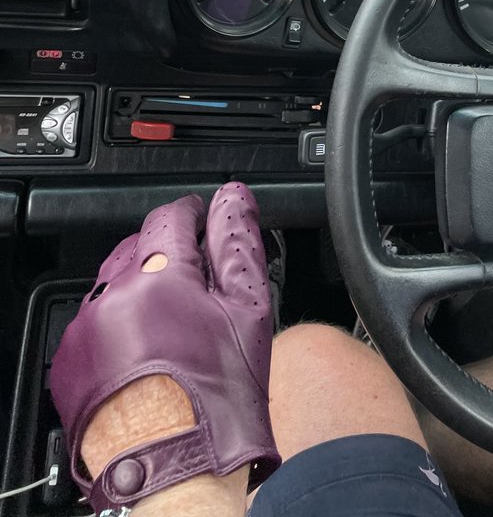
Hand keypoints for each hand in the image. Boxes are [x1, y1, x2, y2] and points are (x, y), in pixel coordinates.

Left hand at [50, 183, 279, 512]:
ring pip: (115, 284)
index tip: (206, 226)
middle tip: (199, 290)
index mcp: (159, 274)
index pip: (171, 215)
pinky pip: (95, 323)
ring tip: (175, 329)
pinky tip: (148, 354)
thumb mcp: (247, 310)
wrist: (174, 470)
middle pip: (140, 246)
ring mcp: (86, 329)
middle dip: (168, 257)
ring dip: (142, 290)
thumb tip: (234, 198)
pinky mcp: (70, 361)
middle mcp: (113, 294)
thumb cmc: (217, 397)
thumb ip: (237, 243)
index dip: (194, 216)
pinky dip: (119, 327)